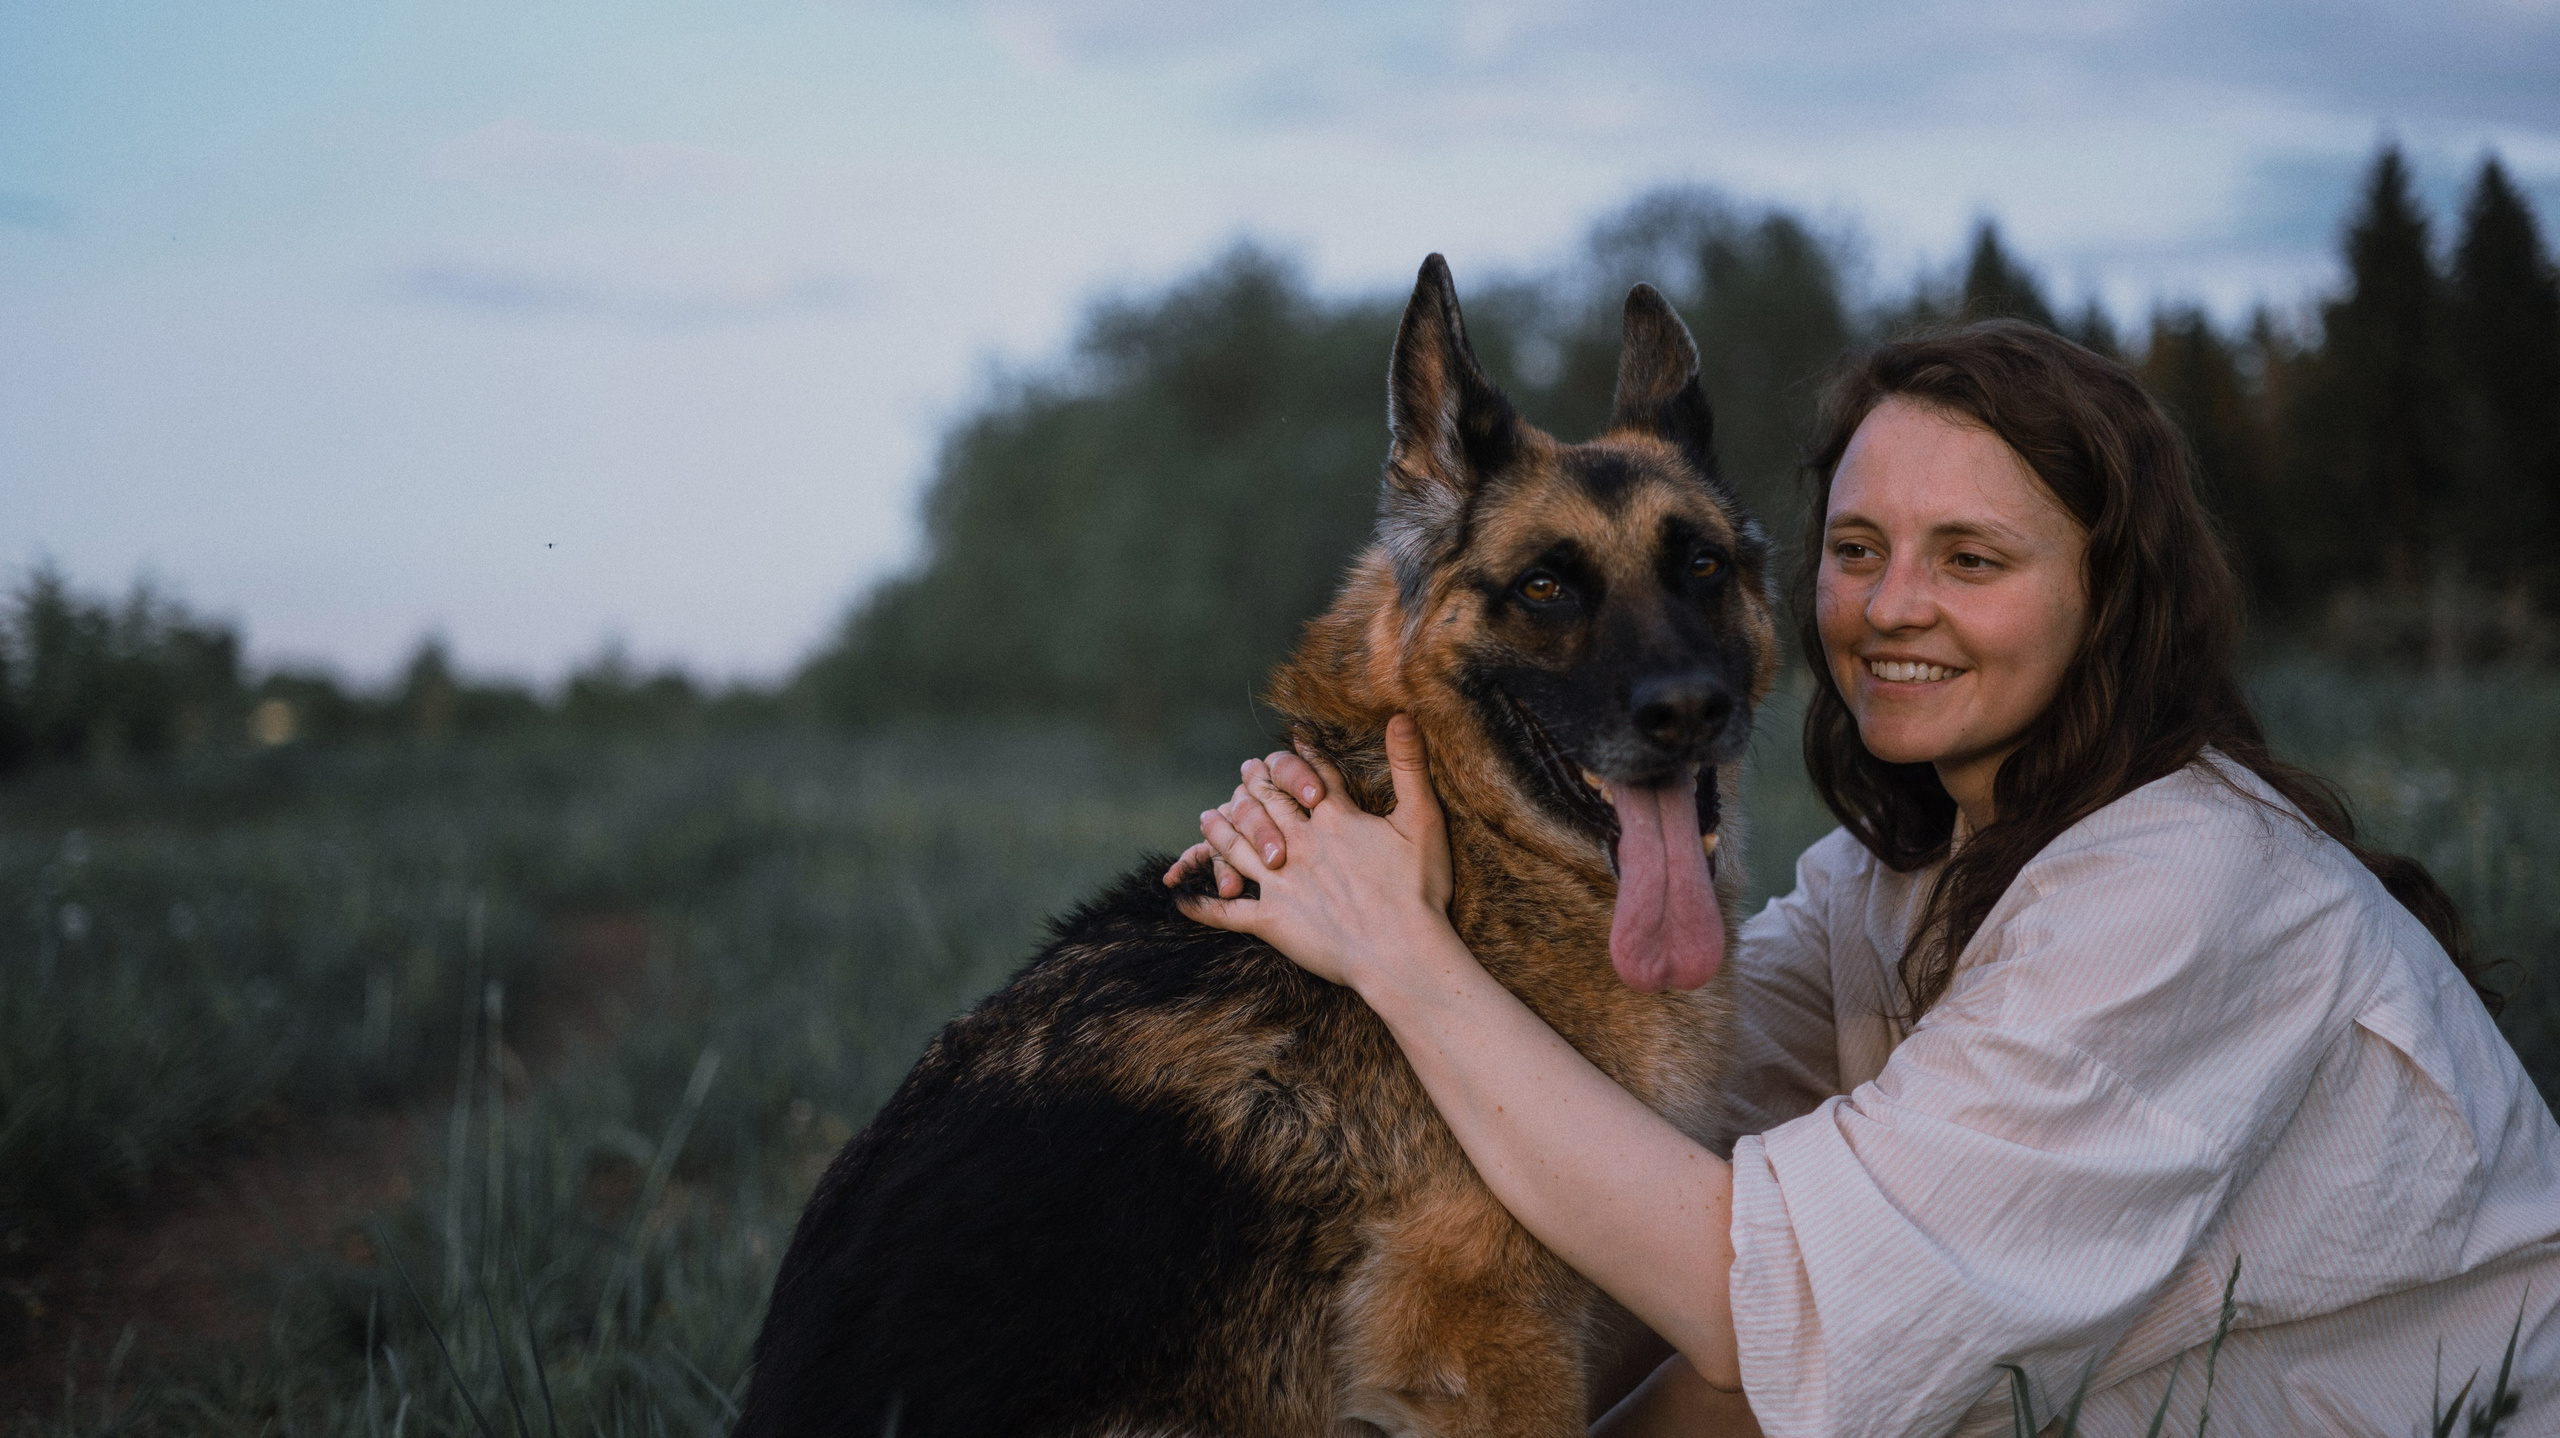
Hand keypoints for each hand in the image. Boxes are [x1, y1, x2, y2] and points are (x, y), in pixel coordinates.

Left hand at [1177, 715, 1451, 991]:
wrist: (1401, 952)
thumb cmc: (1419, 889)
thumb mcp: (1423, 819)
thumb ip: (1409, 766)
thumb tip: (1402, 714)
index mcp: (1335, 819)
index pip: (1313, 778)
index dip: (1303, 759)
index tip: (1292, 741)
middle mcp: (1299, 844)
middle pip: (1266, 805)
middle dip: (1254, 785)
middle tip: (1244, 772)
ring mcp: (1280, 883)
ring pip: (1237, 847)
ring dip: (1220, 830)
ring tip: (1208, 817)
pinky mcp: (1271, 921)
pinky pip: (1227, 913)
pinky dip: (1201, 906)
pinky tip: (1182, 899)